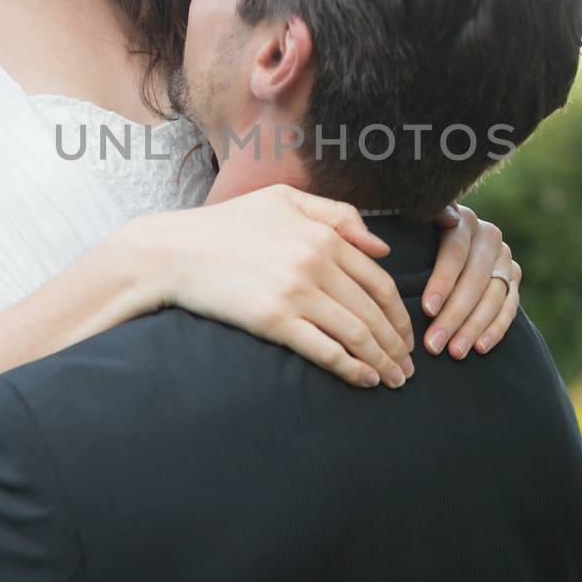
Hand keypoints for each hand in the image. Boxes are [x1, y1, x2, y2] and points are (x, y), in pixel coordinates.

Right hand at [143, 184, 416, 389]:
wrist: (174, 251)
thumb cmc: (227, 225)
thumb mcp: (284, 201)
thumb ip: (337, 215)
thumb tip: (381, 246)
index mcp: (323, 236)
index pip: (379, 281)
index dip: (399, 314)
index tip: (406, 336)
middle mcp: (316, 263)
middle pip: (374, 312)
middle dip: (397, 345)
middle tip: (407, 369)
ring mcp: (296, 293)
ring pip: (356, 334)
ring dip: (382, 361)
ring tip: (392, 380)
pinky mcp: (274, 321)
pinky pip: (325, 350)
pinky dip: (352, 368)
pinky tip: (364, 380)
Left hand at [419, 204, 521, 359]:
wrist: (446, 247)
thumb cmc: (416, 240)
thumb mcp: (416, 226)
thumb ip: (426, 219)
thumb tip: (447, 217)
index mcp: (463, 220)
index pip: (455, 252)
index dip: (442, 281)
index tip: (427, 309)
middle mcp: (489, 235)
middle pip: (474, 279)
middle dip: (454, 315)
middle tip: (434, 344)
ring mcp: (504, 258)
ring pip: (493, 296)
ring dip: (474, 328)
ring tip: (454, 352)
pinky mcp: (514, 278)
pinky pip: (509, 307)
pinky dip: (496, 330)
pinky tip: (480, 348)